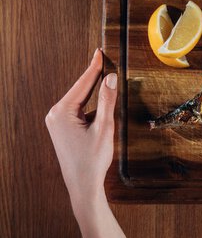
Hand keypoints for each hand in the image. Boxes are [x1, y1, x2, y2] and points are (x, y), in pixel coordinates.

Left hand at [45, 49, 117, 206]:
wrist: (83, 185)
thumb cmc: (92, 160)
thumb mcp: (104, 128)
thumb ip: (107, 101)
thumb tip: (111, 78)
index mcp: (61, 112)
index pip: (83, 83)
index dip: (94, 67)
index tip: (100, 52)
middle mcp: (55, 115)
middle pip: (80, 90)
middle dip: (95, 79)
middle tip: (105, 61)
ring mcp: (57, 122)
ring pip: (81, 101)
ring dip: (95, 95)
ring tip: (106, 87)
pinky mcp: (62, 129)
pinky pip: (79, 111)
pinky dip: (92, 107)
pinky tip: (102, 110)